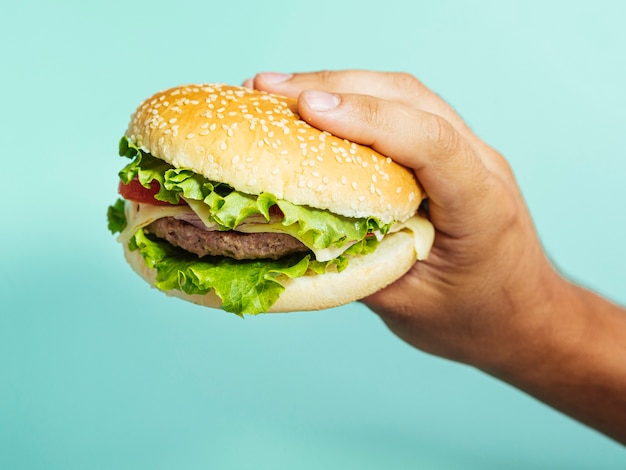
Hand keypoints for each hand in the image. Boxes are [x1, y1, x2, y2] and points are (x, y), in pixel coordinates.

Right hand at [247, 70, 563, 368]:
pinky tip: (317, 105)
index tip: (306, 109)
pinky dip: (356, 102)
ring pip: (404, 95)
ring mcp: (469, 152)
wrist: (522, 317)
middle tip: (265, 89)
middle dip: (334, 87)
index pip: (430, 141)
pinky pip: (403, 111)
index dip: (367, 119)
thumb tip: (293, 232)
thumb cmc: (473, 319)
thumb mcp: (409, 307)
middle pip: (409, 99)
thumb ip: (355, 265)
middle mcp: (481, 164)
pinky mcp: (450, 153)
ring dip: (340, 85)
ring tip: (277, 89)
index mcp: (481, 205)